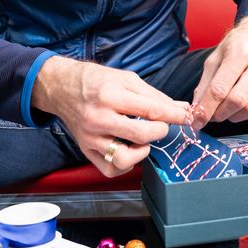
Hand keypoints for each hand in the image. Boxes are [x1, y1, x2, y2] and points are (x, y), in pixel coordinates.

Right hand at [31, 56, 191, 177]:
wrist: (61, 87)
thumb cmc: (95, 81)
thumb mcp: (126, 78)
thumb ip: (154, 95)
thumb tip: (181, 108)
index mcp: (110, 96)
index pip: (151, 110)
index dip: (174, 115)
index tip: (187, 117)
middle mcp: (98, 118)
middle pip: (141, 135)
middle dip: (160, 131)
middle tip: (160, 126)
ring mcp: (91, 137)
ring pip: (124, 158)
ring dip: (141, 151)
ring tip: (142, 140)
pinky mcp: (86, 150)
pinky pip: (110, 169)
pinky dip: (125, 164)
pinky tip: (129, 150)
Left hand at [191, 16, 247, 125]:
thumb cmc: (238, 45)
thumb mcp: (216, 57)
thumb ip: (205, 84)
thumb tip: (197, 110)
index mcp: (241, 52)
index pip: (220, 88)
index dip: (206, 108)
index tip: (196, 121)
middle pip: (238, 101)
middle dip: (220, 114)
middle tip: (212, 115)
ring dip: (234, 116)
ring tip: (226, 110)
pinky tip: (243, 102)